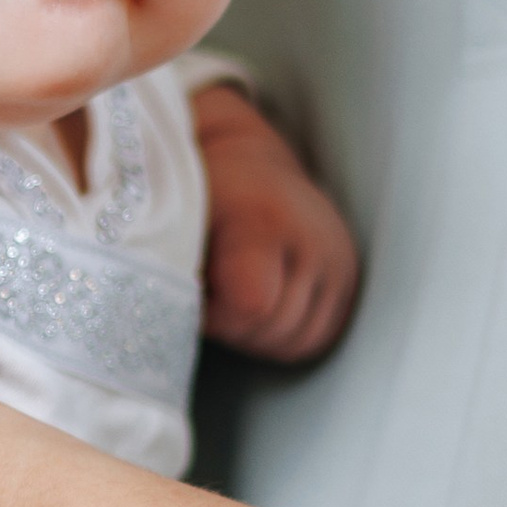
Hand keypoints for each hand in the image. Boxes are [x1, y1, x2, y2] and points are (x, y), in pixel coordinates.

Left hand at [193, 83, 358, 364]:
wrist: (247, 164)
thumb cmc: (198, 196)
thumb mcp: (174, 222)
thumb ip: (167, 268)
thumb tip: (158, 319)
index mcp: (268, 219)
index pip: (253, 306)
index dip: (215, 316)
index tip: (190, 293)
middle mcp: (316, 237)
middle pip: (273, 329)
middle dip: (232, 327)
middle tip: (207, 297)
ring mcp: (338, 257)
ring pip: (297, 342)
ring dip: (256, 336)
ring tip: (231, 300)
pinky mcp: (347, 275)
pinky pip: (315, 337)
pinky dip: (281, 335)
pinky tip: (256, 307)